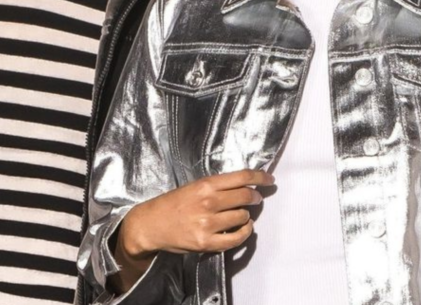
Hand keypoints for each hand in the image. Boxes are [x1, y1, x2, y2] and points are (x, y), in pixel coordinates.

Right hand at [110, 169, 273, 292]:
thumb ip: (218, 186)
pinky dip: (245, 232)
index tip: (269, 180)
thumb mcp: (195, 186)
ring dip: (247, 215)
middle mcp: (209, 202)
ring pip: (243, 216)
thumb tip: (246, 185)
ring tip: (242, 214)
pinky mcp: (206, 242)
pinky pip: (236, 238)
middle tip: (255, 198)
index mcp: (206, 185)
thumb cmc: (174, 203)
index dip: (260, 178)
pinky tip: (244, 228)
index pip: (242, 177)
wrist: (152, 224)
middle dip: (255, 197)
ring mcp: (208, 223)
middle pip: (245, 196)